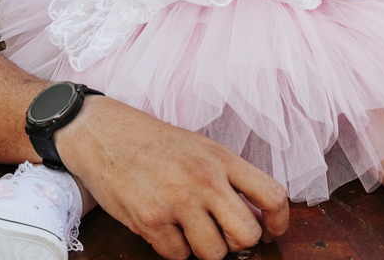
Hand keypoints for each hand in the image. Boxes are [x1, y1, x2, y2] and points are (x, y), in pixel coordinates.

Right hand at [56, 96, 289, 259]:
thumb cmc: (155, 143)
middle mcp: (204, 180)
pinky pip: (177, 256)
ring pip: (213, 253)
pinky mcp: (150, 220)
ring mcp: (177, 201)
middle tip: (222, 234)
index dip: (279, 222)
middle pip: (246, 234)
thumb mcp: (201, 148)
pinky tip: (163, 227)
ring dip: (203, 248)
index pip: (272, 196)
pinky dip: (173, 248)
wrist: (104, 134)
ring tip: (188, 228)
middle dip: (238, 243)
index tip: (270, 231)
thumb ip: (228, 177)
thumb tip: (257, 216)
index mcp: (222, 159)